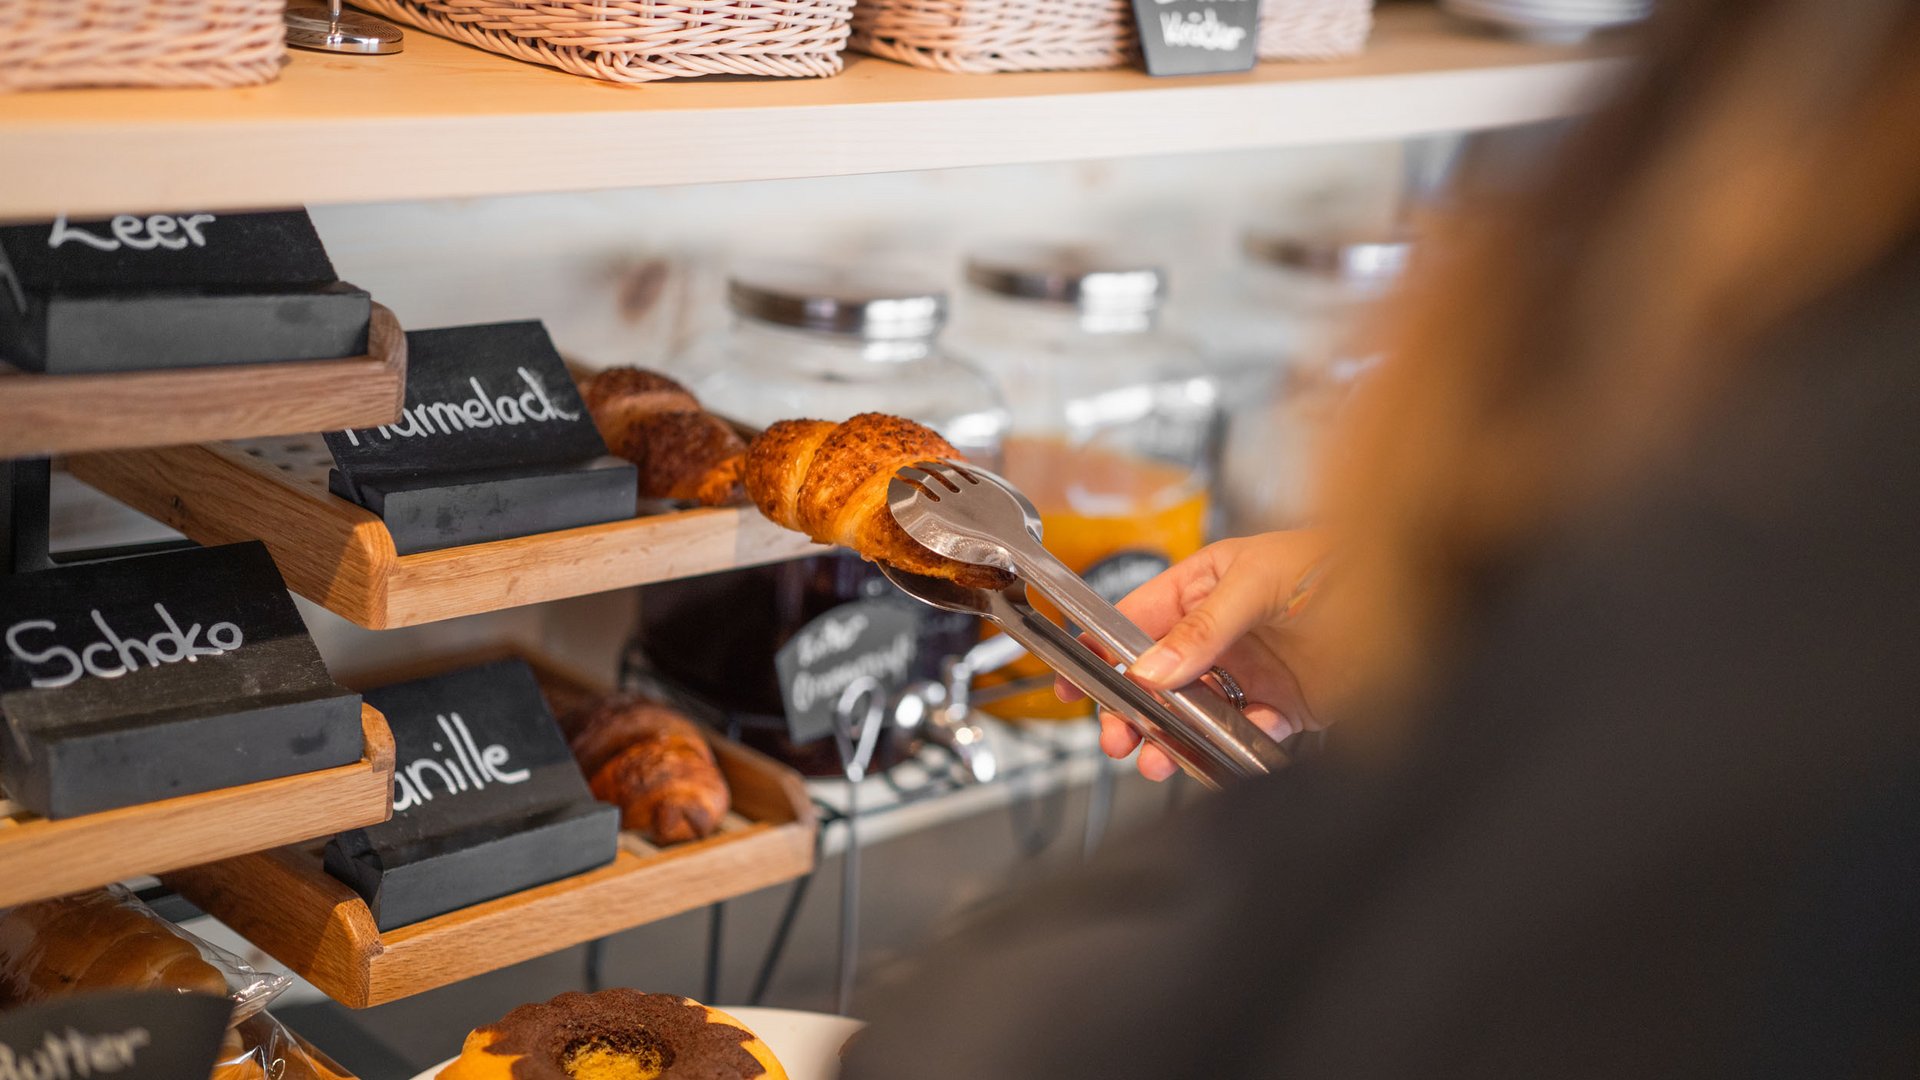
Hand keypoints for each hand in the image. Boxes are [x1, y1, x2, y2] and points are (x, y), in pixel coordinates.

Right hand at [1058, 530, 1331, 780]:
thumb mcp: (1258, 582)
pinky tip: (1221, 753)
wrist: (1419, 587)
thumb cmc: (1337, 560)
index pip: (1137, 620)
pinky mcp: (1290, 704)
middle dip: (1132, 709)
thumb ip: (1203, 629)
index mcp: (1205, 585)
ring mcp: (1255, 669)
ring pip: (1196, 711)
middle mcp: (1225, 630)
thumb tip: (1152, 670)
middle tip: (1116, 738)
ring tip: (1158, 760)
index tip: (1075, 685)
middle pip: (1159, 676)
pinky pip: (1248, 732)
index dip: (1103, 652)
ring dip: (1173, 737)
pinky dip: (1230, 748)